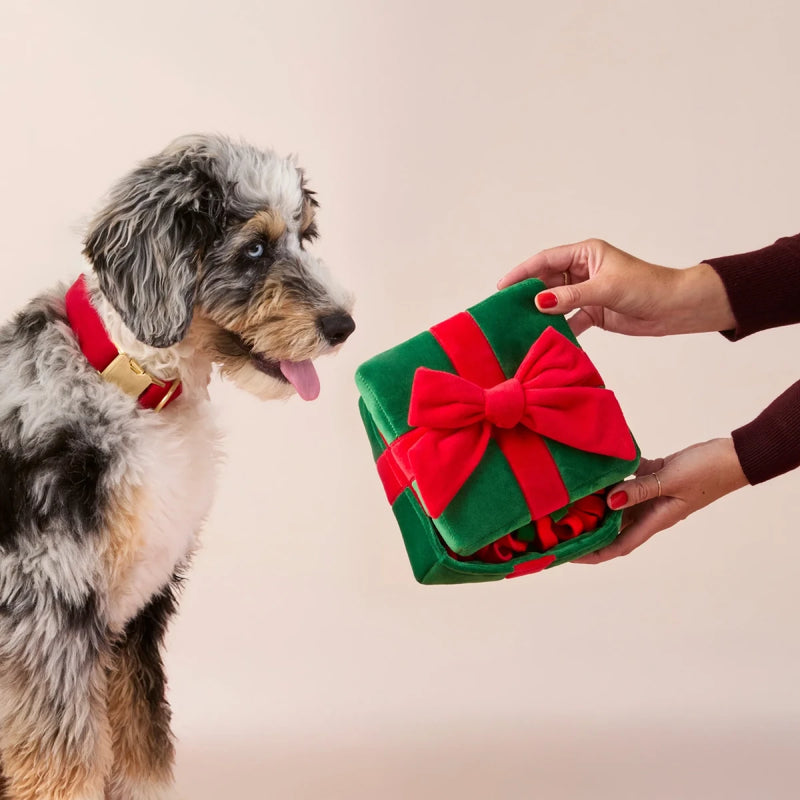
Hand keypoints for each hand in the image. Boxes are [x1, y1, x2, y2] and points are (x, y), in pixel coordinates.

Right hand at [498, 238, 735, 336]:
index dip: (523, 272)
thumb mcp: (605, 288)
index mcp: (586, 254)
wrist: (675, 308)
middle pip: (547, 281)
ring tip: (520, 325)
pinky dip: (558, 328)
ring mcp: (587, 292)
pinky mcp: (594, 312)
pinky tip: (545, 337)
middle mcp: (583, 271)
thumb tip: (538, 302)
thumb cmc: (646, 287)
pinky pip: (569, 320)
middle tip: (505, 309)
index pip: (546, 260)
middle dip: (528, 294)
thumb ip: (570, 296)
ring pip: (556, 302)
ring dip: (542, 313)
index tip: (503, 286)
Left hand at [574, 438, 747, 563]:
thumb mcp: (670, 480)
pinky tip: (597, 465)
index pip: (619, 545)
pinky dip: (615, 474)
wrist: (732, 455)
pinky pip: (630, 478)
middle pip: (614, 525)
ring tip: (570, 496)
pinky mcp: (656, 476)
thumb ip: (639, 490)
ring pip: (619, 502)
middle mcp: (651, 511)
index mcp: (656, 520)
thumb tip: (609, 502)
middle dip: (589, 527)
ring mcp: (653, 494)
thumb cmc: (708, 472)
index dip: (594, 553)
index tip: (570, 556)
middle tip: (559, 523)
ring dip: (598, 500)